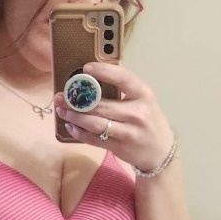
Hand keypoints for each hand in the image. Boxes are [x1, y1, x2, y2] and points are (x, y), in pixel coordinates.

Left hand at [56, 61, 174, 172]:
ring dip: (75, 117)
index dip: (104, 71)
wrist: (160, 151)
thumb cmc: (148, 120)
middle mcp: (138, 113)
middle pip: (101, 105)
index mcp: (144, 95)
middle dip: (76, 100)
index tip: (85, 68)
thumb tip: (95, 74)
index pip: (123, 78)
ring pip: (95, 123)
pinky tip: (70, 126)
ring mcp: (129, 132)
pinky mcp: (120, 148)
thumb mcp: (143, 100)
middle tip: (60, 96)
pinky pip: (94, 139)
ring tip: (62, 111)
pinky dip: (79, 133)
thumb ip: (124, 89)